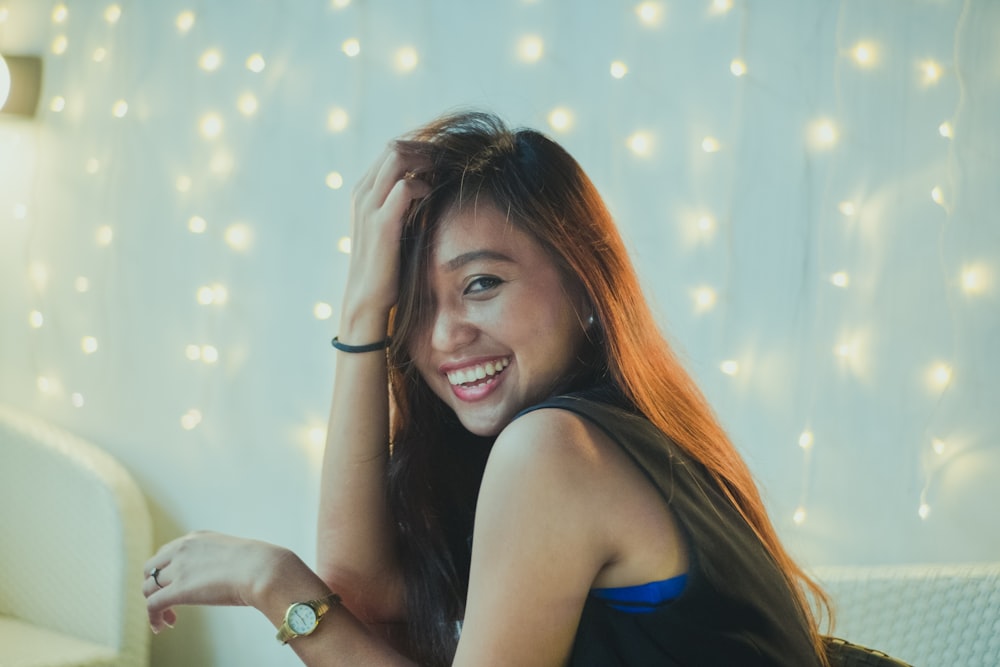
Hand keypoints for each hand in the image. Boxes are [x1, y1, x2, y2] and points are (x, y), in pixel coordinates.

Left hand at [142, 531, 292, 633]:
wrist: (262, 568)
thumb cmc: (259, 564)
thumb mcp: (234, 553)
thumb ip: (224, 561)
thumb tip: (232, 575)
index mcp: (196, 538)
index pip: (167, 552)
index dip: (167, 572)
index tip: (176, 586)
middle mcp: (182, 549)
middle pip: (151, 568)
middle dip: (155, 586)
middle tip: (168, 602)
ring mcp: (178, 569)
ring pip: (148, 588)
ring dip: (154, 604)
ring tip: (168, 619)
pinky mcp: (177, 590)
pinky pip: (152, 605)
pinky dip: (153, 617)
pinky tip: (163, 626)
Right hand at [341, 147, 430, 330]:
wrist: (368, 298)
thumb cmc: (386, 264)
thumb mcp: (393, 226)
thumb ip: (403, 203)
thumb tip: (429, 185)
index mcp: (364, 191)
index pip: (391, 151)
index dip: (419, 150)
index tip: (443, 159)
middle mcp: (362, 193)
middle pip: (395, 147)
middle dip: (426, 150)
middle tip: (449, 162)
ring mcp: (368, 206)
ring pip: (397, 158)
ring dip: (426, 161)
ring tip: (444, 174)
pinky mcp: (381, 223)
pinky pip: (405, 187)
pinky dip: (423, 185)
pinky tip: (434, 196)